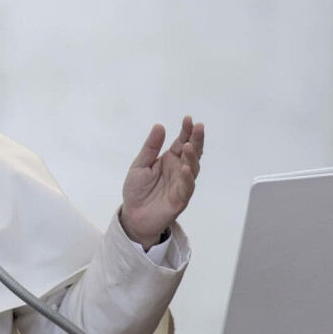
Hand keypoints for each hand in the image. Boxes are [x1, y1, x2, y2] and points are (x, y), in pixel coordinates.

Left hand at [119, 116, 203, 248]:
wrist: (133, 215)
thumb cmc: (137, 189)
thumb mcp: (140, 165)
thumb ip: (150, 148)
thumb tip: (159, 126)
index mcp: (170, 159)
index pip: (181, 142)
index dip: (186, 131)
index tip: (188, 118)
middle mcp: (179, 169)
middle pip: (192, 152)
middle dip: (196, 139)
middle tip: (199, 126)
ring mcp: (182, 184)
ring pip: (192, 168)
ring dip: (192, 157)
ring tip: (189, 146)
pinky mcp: (180, 199)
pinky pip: (187, 187)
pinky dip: (187, 178)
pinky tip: (185, 169)